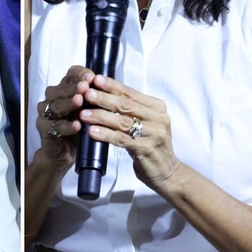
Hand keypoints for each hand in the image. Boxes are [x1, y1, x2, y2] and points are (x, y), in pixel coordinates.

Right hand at [33, 66, 93, 171]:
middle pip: (60, 89)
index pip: (70, 75)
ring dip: (68, 103)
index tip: (91, 77)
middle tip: (85, 87)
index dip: (79, 74)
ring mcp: (45, 112)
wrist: (66, 152)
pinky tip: (76, 125)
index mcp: (65, 89)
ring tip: (80, 101)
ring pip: (55, 105)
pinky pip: (54, 125)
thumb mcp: (89, 110)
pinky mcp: (43, 128)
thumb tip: (106, 87)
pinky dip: (66, 125)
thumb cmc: (79, 126)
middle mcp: (52, 98)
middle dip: (73, 88)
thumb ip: (93, 99)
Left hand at [78, 74, 178, 191]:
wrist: (168, 172)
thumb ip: (130, 110)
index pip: (131, 93)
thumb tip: (102, 93)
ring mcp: (154, 134)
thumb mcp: (145, 123)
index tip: (95, 79)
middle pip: (126, 105)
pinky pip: (122, 139)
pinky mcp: (147, 149)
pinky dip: (105, 134)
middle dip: (104, 98)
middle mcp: (158, 118)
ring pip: (122, 122)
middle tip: (86, 93)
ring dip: (101, 116)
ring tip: (83, 114)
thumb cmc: (150, 144)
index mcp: (157, 107)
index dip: (112, 86)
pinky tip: (92, 131)